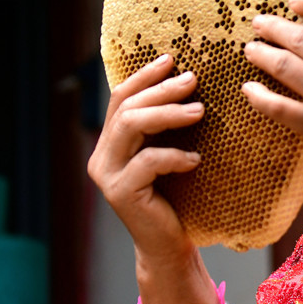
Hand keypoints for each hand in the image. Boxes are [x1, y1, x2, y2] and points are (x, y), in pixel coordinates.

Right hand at [88, 54, 203, 263]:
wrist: (168, 244)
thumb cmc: (177, 195)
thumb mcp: (171, 152)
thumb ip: (167, 127)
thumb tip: (191, 82)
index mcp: (111, 142)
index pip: (120, 97)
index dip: (144, 75)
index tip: (172, 59)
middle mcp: (102, 155)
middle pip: (126, 108)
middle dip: (161, 89)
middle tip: (193, 80)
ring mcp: (107, 175)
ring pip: (131, 126)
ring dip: (167, 114)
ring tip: (200, 111)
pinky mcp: (120, 193)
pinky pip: (147, 161)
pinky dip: (174, 156)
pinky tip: (195, 160)